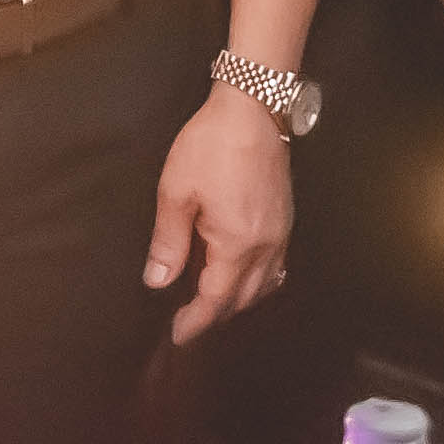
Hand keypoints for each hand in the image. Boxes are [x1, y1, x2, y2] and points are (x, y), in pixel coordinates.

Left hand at [145, 88, 293, 344]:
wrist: (253, 108)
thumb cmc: (211, 145)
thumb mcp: (177, 192)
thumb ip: (169, 242)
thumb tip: (158, 281)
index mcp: (238, 244)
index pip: (215, 299)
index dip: (195, 321)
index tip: (178, 336)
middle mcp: (267, 245)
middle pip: (243, 298)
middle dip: (216, 314)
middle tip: (188, 322)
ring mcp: (281, 232)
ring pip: (264, 285)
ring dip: (238, 299)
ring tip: (212, 302)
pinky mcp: (286, 218)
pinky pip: (277, 265)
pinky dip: (258, 280)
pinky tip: (243, 273)